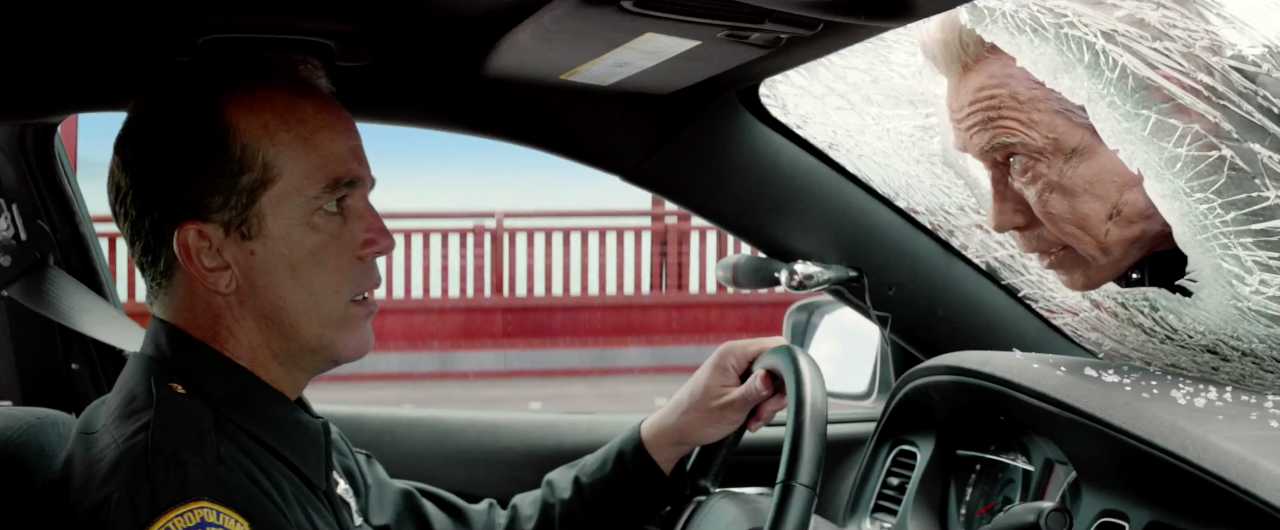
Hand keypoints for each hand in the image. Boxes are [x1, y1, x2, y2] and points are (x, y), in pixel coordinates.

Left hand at [640, 337, 789, 473]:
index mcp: (733, 353)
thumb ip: (755, 390)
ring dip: (767, 404)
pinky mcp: (737, 381)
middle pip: (775, 365)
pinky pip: (760, 389)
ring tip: (753, 419)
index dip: (784, 369)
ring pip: (770, 380)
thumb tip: (773, 376)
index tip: (778, 394)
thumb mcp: (731, 406)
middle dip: (774, 393)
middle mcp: (736, 356)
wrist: (677, 430)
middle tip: (762, 412)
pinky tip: (749, 419)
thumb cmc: (696, 417)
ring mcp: (736, 368)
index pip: (775, 345)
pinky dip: (759, 406)